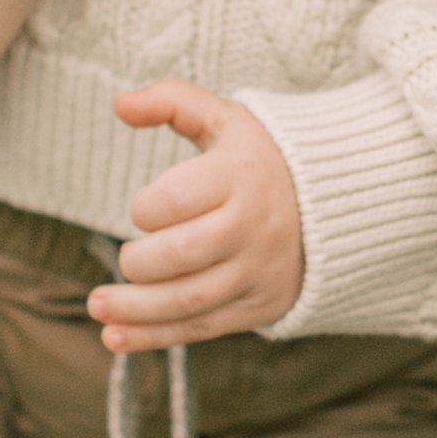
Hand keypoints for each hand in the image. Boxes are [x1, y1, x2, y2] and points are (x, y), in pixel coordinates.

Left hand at [87, 82, 305, 347]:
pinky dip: (155, 336)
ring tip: (97, 305)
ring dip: (134, 310)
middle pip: (179, 254)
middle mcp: (254, 226)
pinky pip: (201, 327)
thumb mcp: (227, 119)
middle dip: (138, 262)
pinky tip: (116, 336)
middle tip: (127, 259)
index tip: (145, 209)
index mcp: (242, 175)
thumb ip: (173, 100)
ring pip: (188, 299)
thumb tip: (120, 103)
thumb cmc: (262, 158)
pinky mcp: (259, 305)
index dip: (145, 207)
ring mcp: (259, 270)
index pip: (177, 198)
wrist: (339, 205)